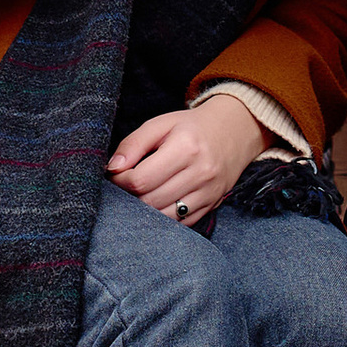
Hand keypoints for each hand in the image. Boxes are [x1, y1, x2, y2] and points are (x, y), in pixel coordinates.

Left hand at [105, 95, 265, 221]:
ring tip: (139, 195)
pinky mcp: (212, 205)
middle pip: (150, 201)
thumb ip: (133, 144)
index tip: (115, 175)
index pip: (141, 179)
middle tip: (123, 187)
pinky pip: (180, 223)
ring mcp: (208, 192)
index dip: (120, 181)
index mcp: (185, 147)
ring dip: (144, 210)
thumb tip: (112, 168)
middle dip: (129, 197)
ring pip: (164, 216)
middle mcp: (200, 172)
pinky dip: (163, 218)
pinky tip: (157, 204)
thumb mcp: (161, 124)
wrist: (235, 131)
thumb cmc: (191, 127)